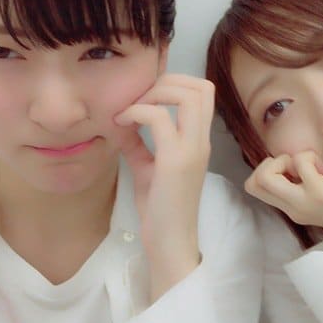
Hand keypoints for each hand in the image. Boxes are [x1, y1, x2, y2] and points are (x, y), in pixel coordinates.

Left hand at [115, 74, 214, 299]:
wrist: (168, 242)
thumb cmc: (160, 210)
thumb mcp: (146, 168)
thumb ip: (137, 144)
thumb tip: (120, 122)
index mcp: (198, 141)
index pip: (203, 92)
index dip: (174, 83)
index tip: (144, 98)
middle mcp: (201, 141)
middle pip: (200, 86)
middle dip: (165, 80)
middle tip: (138, 98)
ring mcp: (192, 149)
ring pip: (187, 95)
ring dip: (154, 93)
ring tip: (131, 109)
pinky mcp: (175, 161)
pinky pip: (159, 118)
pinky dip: (136, 112)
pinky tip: (121, 125)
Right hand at [245, 151, 322, 259]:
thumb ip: (309, 188)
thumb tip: (300, 164)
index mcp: (293, 209)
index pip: (254, 188)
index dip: (269, 171)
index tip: (296, 173)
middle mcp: (293, 208)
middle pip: (252, 182)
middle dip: (271, 164)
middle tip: (300, 170)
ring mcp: (304, 201)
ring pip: (265, 175)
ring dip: (289, 159)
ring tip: (315, 169)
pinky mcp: (320, 193)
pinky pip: (300, 162)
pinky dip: (311, 158)